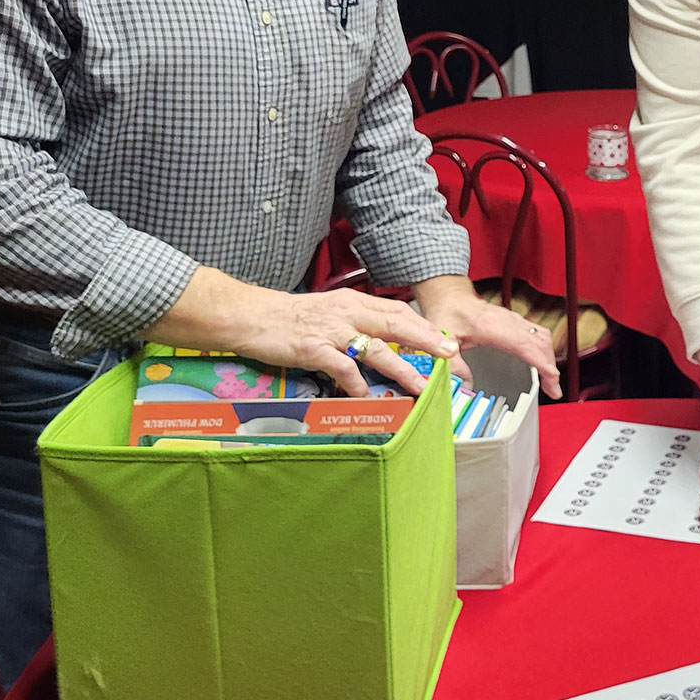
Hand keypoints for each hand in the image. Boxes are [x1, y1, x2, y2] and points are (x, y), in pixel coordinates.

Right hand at [226, 284, 455, 396]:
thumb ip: (357, 324)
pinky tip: (366, 397)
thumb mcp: (330, 312)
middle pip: (395, 324)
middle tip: (449, 354)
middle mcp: (347, 312)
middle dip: (425, 340)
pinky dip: (356, 383)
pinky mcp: (312, 348)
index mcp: (353, 302)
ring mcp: (330, 330)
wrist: (251, 315)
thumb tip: (386, 344)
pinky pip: (341, 367)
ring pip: (374, 348)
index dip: (424, 326)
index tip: (446, 340)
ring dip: (400, 368)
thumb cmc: (291, 317)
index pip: (397, 311)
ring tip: (419, 385)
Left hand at [413, 277, 561, 398]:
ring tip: (551, 382)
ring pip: (542, 337)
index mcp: (494, 326)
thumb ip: (452, 363)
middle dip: (551, 367)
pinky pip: (537, 334)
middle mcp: (509, 321)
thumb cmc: (447, 313)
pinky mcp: (515, 322)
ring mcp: (514, 320)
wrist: (449, 296)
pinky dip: (544, 350)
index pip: (526, 344)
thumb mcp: (443, 338)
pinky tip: (542, 364)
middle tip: (553, 390)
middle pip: (540, 342)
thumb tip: (465, 385)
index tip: (552, 379)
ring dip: (550, 358)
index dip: (542, 362)